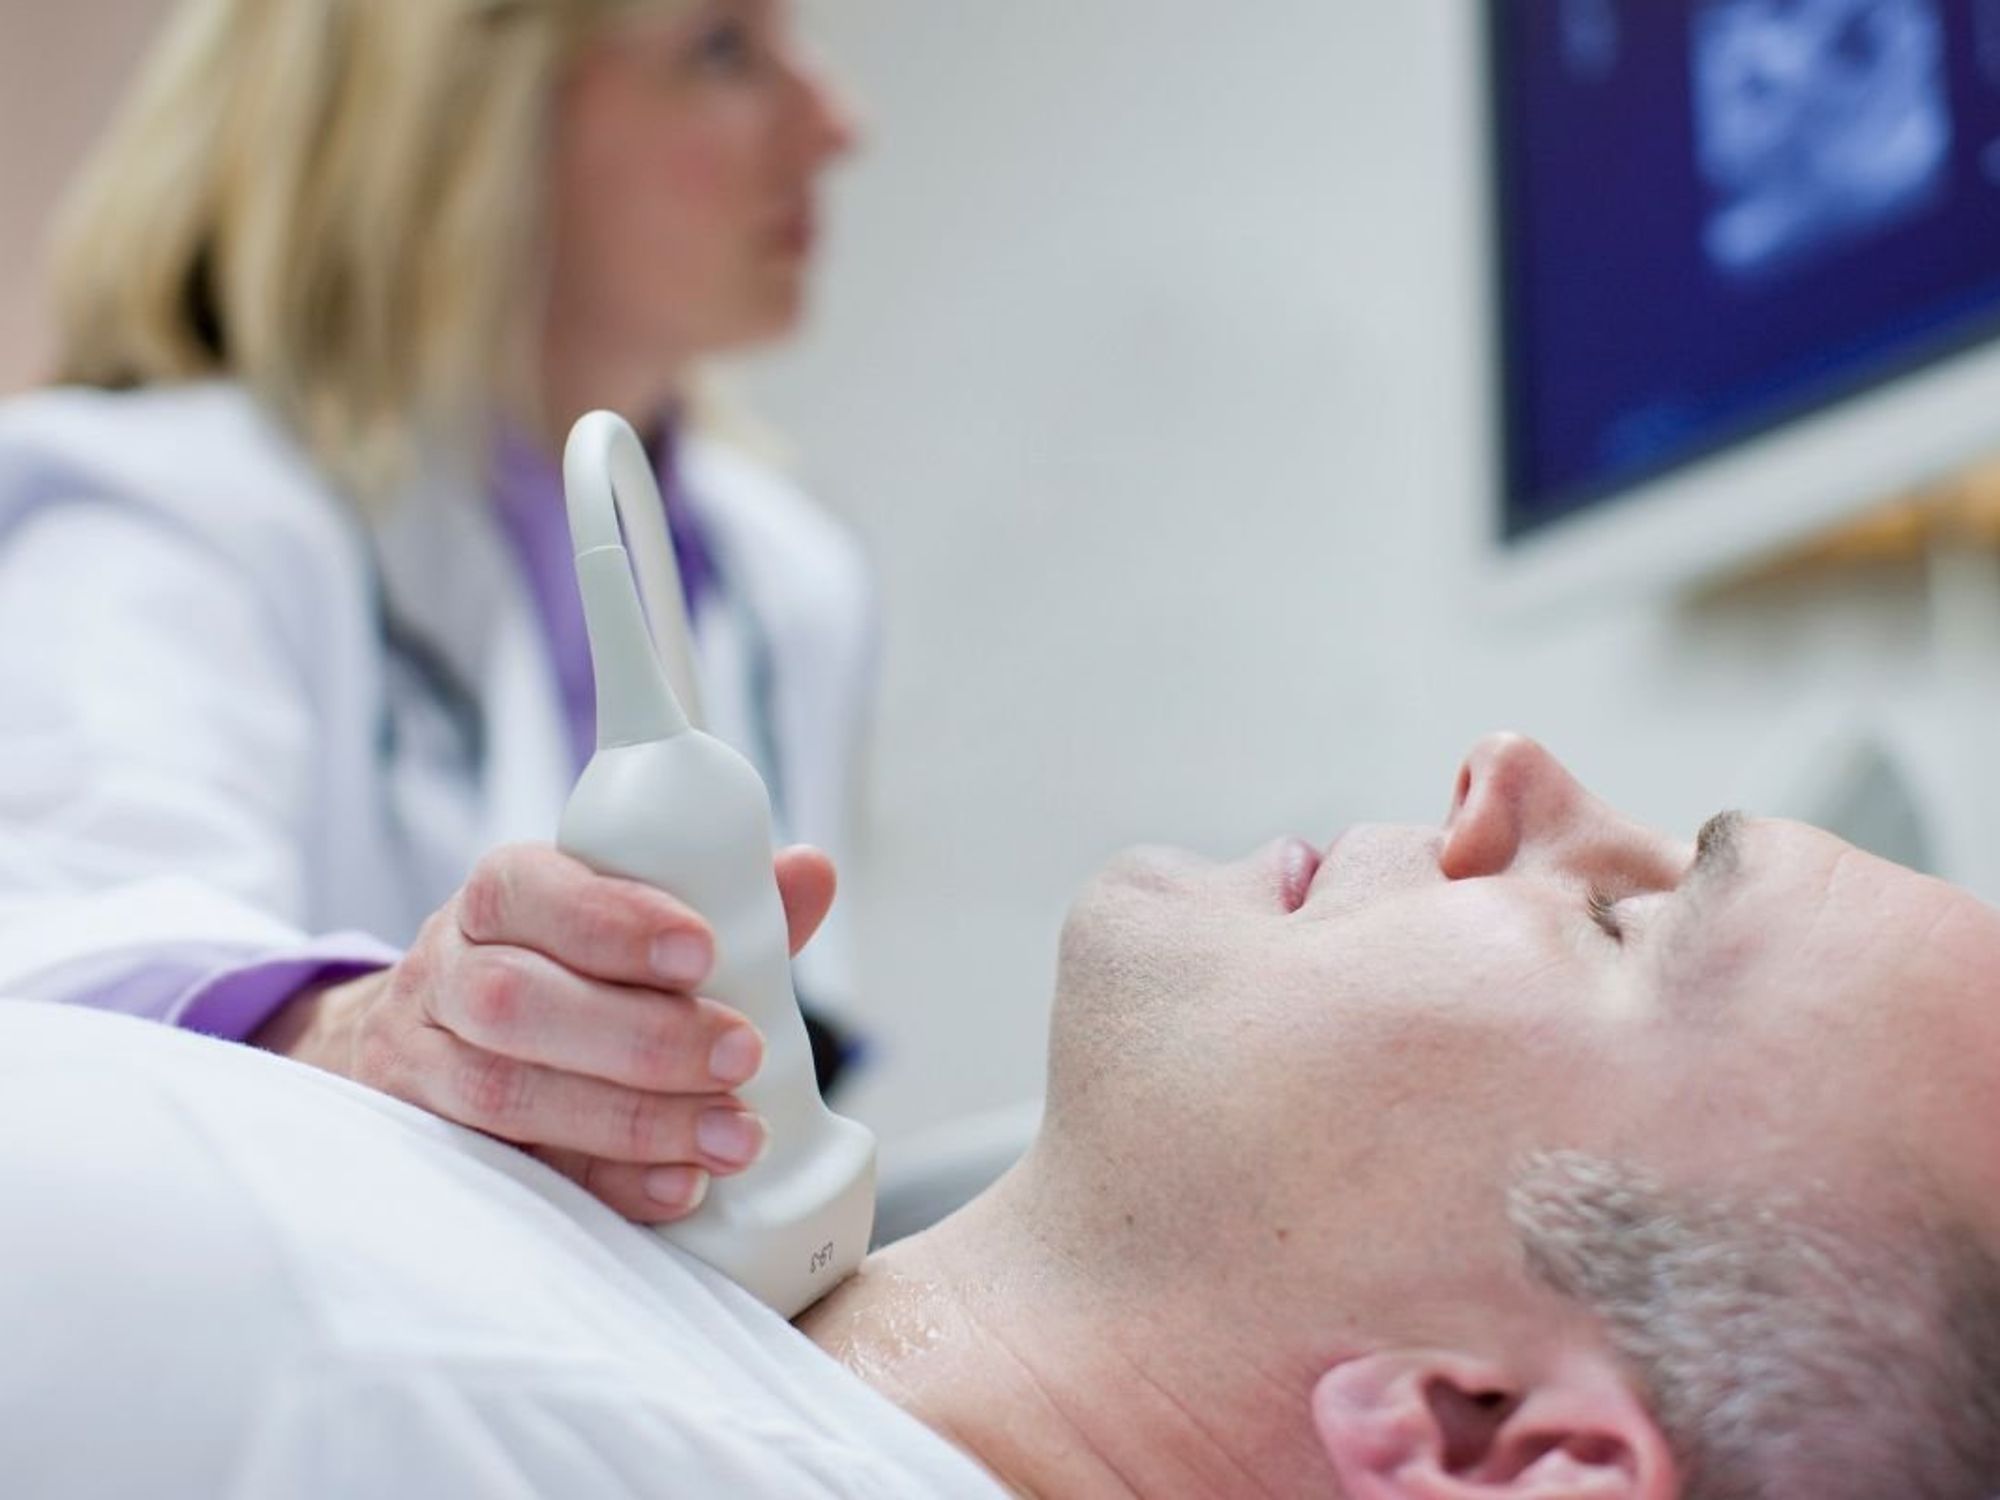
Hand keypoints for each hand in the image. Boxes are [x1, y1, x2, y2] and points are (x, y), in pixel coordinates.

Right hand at [254, 842, 837, 1223]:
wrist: (437, 1045)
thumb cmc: (567, 972)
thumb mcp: (627, 924)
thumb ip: (722, 903)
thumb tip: (812, 872)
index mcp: (498, 898)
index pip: (528, 890)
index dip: (612, 921)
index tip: (703, 950)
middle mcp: (446, 974)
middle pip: (515, 1001)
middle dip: (640, 1035)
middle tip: (742, 1053)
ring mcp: (424, 1066)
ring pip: (503, 1094)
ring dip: (632, 1121)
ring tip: (735, 1137)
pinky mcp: (433, 1149)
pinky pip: (508, 1175)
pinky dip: (605, 1185)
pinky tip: (681, 1190)